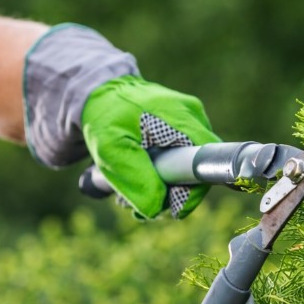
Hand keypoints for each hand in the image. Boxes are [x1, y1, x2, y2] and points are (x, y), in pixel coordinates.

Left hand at [23, 25, 218, 218]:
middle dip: (168, 196)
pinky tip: (135, 179)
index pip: (207, 163)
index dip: (191, 193)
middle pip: (196, 172)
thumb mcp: (111, 149)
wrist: (95, 95)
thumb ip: (135, 179)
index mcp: (183, 118)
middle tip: (136, 207)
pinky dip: (156, 178)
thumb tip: (155, 209)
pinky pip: (177, 164)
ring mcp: (187, 124)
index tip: (167, 208)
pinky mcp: (178, 132)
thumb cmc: (103, 117)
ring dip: (158, 191)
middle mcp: (192, 118)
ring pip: (185, 172)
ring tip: (127, 193)